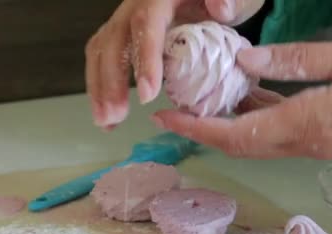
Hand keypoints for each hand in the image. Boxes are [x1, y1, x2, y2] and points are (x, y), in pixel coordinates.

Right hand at [86, 0, 264, 128]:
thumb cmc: (223, 1)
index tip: (149, 94)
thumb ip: (231, 0)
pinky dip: (102, 88)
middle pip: (114, 40)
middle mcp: (136, 6)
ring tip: (107, 122)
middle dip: (111, 80)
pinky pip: (104, 59)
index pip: (147, 24)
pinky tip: (109, 118)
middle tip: (115, 116)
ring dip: (100, 88)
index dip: (144, 58)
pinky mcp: (124, 36)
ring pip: (102, 51)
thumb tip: (221, 9)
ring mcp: (126, 21)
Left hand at [153, 37, 331, 165]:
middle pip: (243, 144)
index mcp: (310, 124)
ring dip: (228, 124)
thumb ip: (298, 62)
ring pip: (260, 141)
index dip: (198, 129)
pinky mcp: (331, 139)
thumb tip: (245, 61)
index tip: (166, 118)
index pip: (239, 134)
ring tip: (203, 97)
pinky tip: (249, 93)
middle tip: (174, 106)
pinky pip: (282, 134)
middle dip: (204, 129)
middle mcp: (309, 143)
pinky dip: (257, 119)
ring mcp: (321, 145)